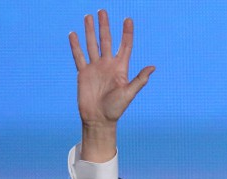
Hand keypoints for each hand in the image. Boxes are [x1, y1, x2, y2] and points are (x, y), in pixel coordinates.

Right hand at [69, 10, 154, 160]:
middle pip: (106, 40)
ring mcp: (95, 68)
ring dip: (90, 31)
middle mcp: (108, 65)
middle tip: (102, 11)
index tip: (128, 19)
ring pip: (92, 44)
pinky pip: (79, 56)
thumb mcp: (129, 93)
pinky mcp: (83, 73)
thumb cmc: (116, 109)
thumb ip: (139, 79)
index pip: (125, 46)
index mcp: (120, 68)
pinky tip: (73, 34)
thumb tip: (152, 67)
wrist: (99, 119)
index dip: (126, 33)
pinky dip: (75, 45)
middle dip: (104, 26)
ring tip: (88, 17)